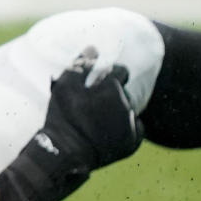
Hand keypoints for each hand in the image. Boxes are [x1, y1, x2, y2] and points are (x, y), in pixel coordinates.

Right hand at [43, 48, 143, 169]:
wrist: (66, 152)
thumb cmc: (64, 116)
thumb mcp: (66, 85)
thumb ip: (82, 64)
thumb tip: (94, 48)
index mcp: (112, 87)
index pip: (121, 71)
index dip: (110, 74)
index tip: (99, 81)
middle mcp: (126, 104)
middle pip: (124, 91)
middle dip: (112, 92)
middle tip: (94, 102)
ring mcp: (131, 125)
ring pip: (129, 108)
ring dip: (118, 108)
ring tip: (99, 117)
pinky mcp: (132, 143)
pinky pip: (136, 127)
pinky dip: (127, 125)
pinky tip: (111, 128)